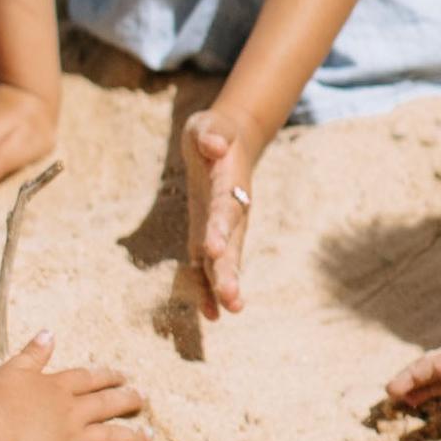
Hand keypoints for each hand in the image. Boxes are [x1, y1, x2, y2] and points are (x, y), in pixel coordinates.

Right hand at [0, 336, 149, 440]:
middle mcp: (71, 412)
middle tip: (145, 398)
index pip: (89, 378)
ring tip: (149, 436)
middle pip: (106, 404)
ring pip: (109, 437)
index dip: (107, 376)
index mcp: (57, 388)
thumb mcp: (13, 368)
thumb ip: (33, 353)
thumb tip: (48, 333)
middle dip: (127, 400)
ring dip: (131, 437)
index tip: (125, 375)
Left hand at [182, 108, 261, 319]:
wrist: (226, 142)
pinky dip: (208, 288)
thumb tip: (215, 146)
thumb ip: (212, 134)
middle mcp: (231, 212)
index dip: (221, 228)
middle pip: (232, 244)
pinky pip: (208, 265)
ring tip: (228, 310)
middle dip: (229, 271)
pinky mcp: (208, 237)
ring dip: (223, 285)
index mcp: (230, 184)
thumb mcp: (210, 125)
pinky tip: (209, 315)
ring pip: (224, 260)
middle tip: (231, 299)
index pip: (225, 208)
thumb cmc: (214, 132)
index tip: (215, 248)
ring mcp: (223, 228)